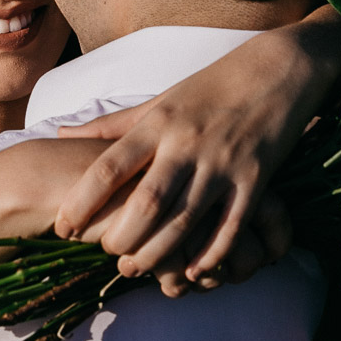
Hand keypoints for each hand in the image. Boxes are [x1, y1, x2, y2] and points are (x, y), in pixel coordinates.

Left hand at [55, 6, 340, 282]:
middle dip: (121, 238)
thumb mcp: (160, 100)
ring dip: (158, 254)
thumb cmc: (212, 85)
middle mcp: (187, 144)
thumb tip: (61, 133)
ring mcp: (223, 163)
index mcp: (158, 123)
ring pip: (184, 221)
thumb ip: (112, 124)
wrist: (279, 68)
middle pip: (145, 203)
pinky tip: (194, 272)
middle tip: (107, 254)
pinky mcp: (256, 178)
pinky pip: (230, 226)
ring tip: (137, 269)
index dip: (80, 202)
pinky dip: (212, 254)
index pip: (109, 167)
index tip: (61, 228)